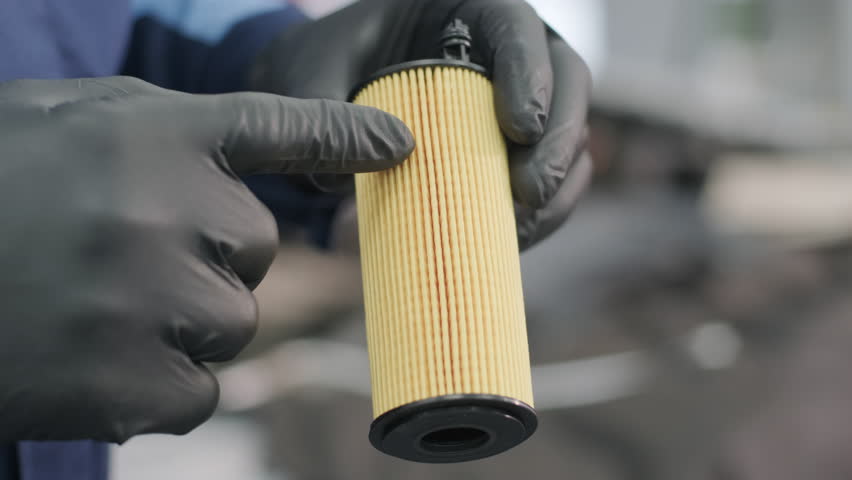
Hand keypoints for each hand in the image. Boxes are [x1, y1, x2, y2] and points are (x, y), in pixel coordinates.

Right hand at [0, 76, 411, 441]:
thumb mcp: (62, 125)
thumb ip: (159, 128)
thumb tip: (253, 154)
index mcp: (148, 135)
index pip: (276, 128)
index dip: (343, 139)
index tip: (399, 147)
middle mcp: (162, 210)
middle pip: (258, 249)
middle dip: (208, 255)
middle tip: (122, 252)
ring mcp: (149, 302)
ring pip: (236, 323)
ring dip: (183, 320)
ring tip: (96, 304)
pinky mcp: (132, 386)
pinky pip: (201, 390)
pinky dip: (160, 383)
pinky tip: (93, 356)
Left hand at [251, 0, 592, 248]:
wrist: (339, 88)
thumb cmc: (333, 64)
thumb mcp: (315, 69)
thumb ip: (322, 107)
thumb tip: (341, 180)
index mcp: (468, 10)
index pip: (516, 27)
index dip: (531, 73)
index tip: (520, 127)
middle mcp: (507, 51)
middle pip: (567, 81)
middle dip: (559, 140)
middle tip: (529, 192)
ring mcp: (521, 100)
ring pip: (571, 133)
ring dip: (561, 183)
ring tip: (523, 225)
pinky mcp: (519, 149)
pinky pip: (553, 175)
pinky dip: (544, 211)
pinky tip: (516, 236)